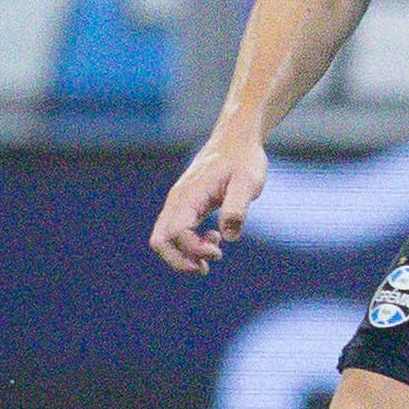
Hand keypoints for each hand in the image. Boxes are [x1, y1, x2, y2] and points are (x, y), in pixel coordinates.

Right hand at [150, 126, 270, 272]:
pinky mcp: (185, 205)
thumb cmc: (243, 159)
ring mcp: (178, 203)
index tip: (219, 251)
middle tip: (205, 268)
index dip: (194, 248)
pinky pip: (174, 231)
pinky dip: (188, 244)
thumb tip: (228, 236)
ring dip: (183, 255)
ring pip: (163, 238)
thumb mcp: (248, 181)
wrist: (236, 140)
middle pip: (160, 240)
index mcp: (190, 195)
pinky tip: (214, 238)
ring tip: (212, 255)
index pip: (177, 232)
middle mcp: (177, 200)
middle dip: (179, 261)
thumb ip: (237, 207)